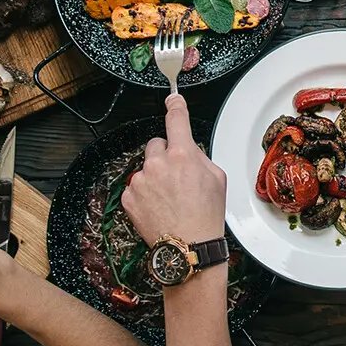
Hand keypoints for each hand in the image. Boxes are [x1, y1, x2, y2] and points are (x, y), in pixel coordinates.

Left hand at [121, 94, 227, 248]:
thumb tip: (189, 150)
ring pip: (146, 166)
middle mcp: (158, 163)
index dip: (176, 106)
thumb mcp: (217, 179)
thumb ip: (199, 156)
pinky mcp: (128, 196)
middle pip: (157, 144)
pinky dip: (145, 193)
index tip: (173, 99)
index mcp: (182, 155)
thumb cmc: (206, 215)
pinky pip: (136, 186)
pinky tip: (158, 206)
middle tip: (177, 176)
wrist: (188, 247)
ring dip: (155, 175)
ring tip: (169, 197)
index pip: (176, 119)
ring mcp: (140, 180)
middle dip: (166, 155)